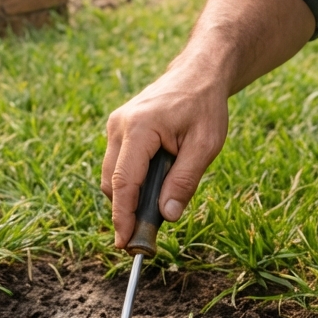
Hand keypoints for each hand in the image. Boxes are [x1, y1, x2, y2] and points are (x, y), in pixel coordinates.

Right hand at [102, 63, 228, 247]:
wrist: (198, 73)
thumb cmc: (204, 106)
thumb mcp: (205, 146)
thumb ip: (184, 181)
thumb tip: (166, 215)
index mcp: (139, 127)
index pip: (123, 182)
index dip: (123, 216)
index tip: (126, 243)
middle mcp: (119, 125)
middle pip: (112, 182)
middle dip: (126, 210)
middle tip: (148, 234)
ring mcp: (115, 125)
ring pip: (112, 175)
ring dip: (130, 195)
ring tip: (160, 201)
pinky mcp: (118, 128)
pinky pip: (118, 163)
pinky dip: (131, 180)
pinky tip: (156, 181)